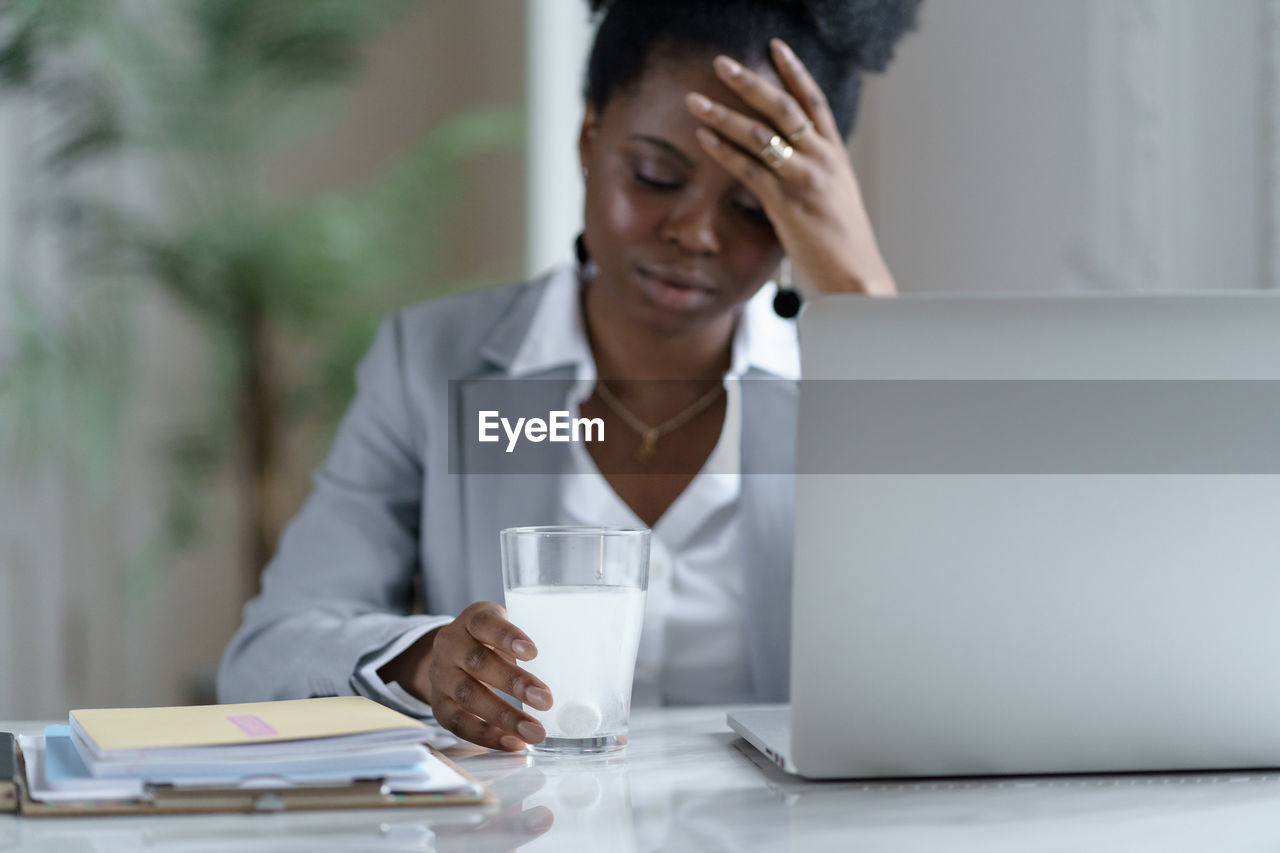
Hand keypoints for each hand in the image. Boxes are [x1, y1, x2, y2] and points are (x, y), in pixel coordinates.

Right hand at [378, 602, 553, 750]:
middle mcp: (449, 645)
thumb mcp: (503, 630)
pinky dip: (486, 735)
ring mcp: (440, 675)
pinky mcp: (438, 704)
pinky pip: (458, 723)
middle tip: (545, 700)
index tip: (533, 652)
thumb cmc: (490, 642)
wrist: (450, 656)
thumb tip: (569, 674)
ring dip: (503, 716)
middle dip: (513, 683)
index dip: (507, 637)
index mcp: (470, 620)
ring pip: (468, 696)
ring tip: (534, 731)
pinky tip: (512, 742)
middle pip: (478, 663)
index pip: (485, 623)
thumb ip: (524, 645)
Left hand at [686, 38, 896, 296]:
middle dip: (749, 82)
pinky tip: (704, 137)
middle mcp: (822, 159)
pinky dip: (724, 151)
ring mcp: (804, 178)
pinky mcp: (786, 202)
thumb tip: (788, 155)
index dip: (794, 71)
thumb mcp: (834, 193)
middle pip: (783, 107)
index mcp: (834, 153)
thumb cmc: (842, 240)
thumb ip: (814, 169)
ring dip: (724, 114)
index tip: (775, 46)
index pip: (814, 101)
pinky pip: (749, 169)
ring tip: (695, 100)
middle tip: (721, 64)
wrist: (855, 273)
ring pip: (760, 134)